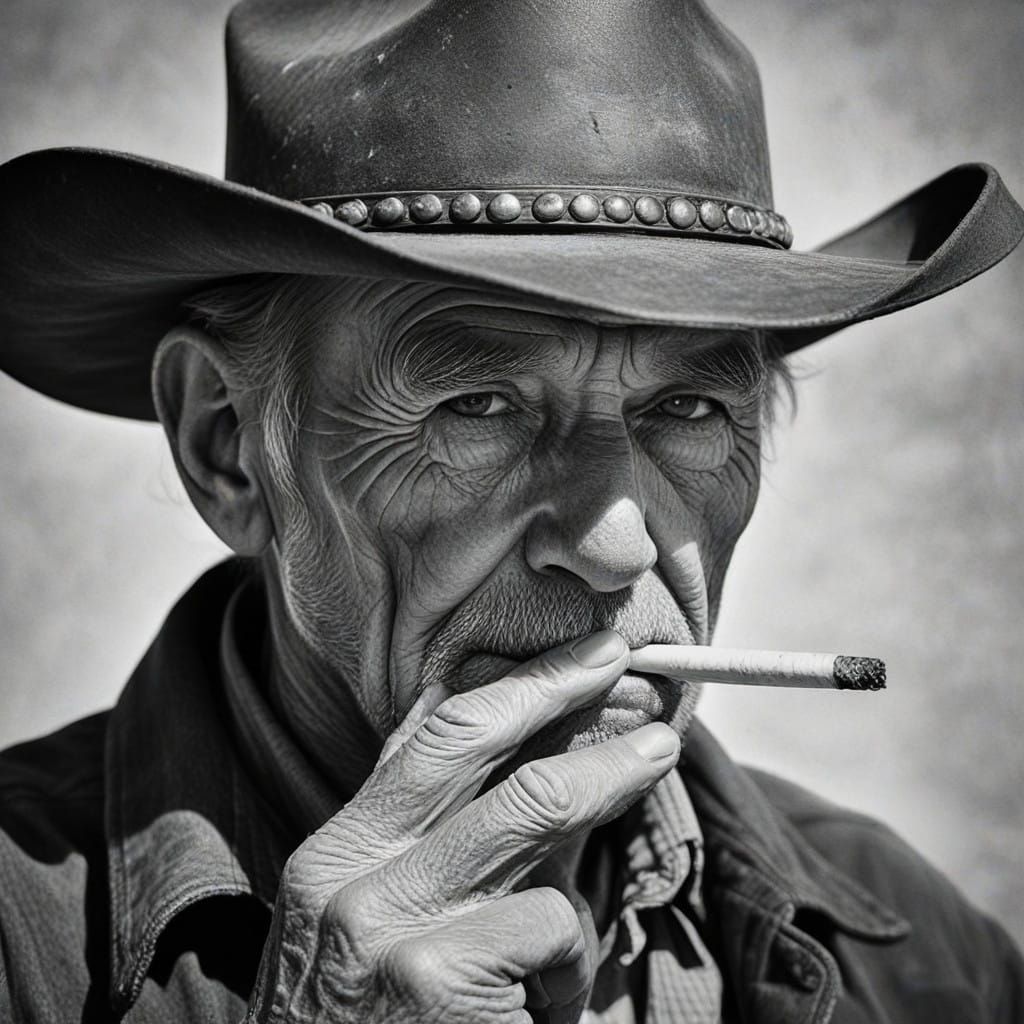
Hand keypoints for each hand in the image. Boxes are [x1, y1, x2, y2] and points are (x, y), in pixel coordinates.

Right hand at [246, 630, 680, 1022]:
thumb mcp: (384, 931)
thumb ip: (445, 848)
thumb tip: (527, 759)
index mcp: (333, 856)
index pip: (423, 737)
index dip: (504, 685)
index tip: (561, 656)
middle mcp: (348, 878)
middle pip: (470, 738)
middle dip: (551, 684)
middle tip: (614, 657)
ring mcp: (388, 928)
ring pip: (533, 807)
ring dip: (607, 776)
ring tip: (655, 753)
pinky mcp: (439, 983)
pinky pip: (552, 925)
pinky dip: (571, 959)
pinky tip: (549, 1006)